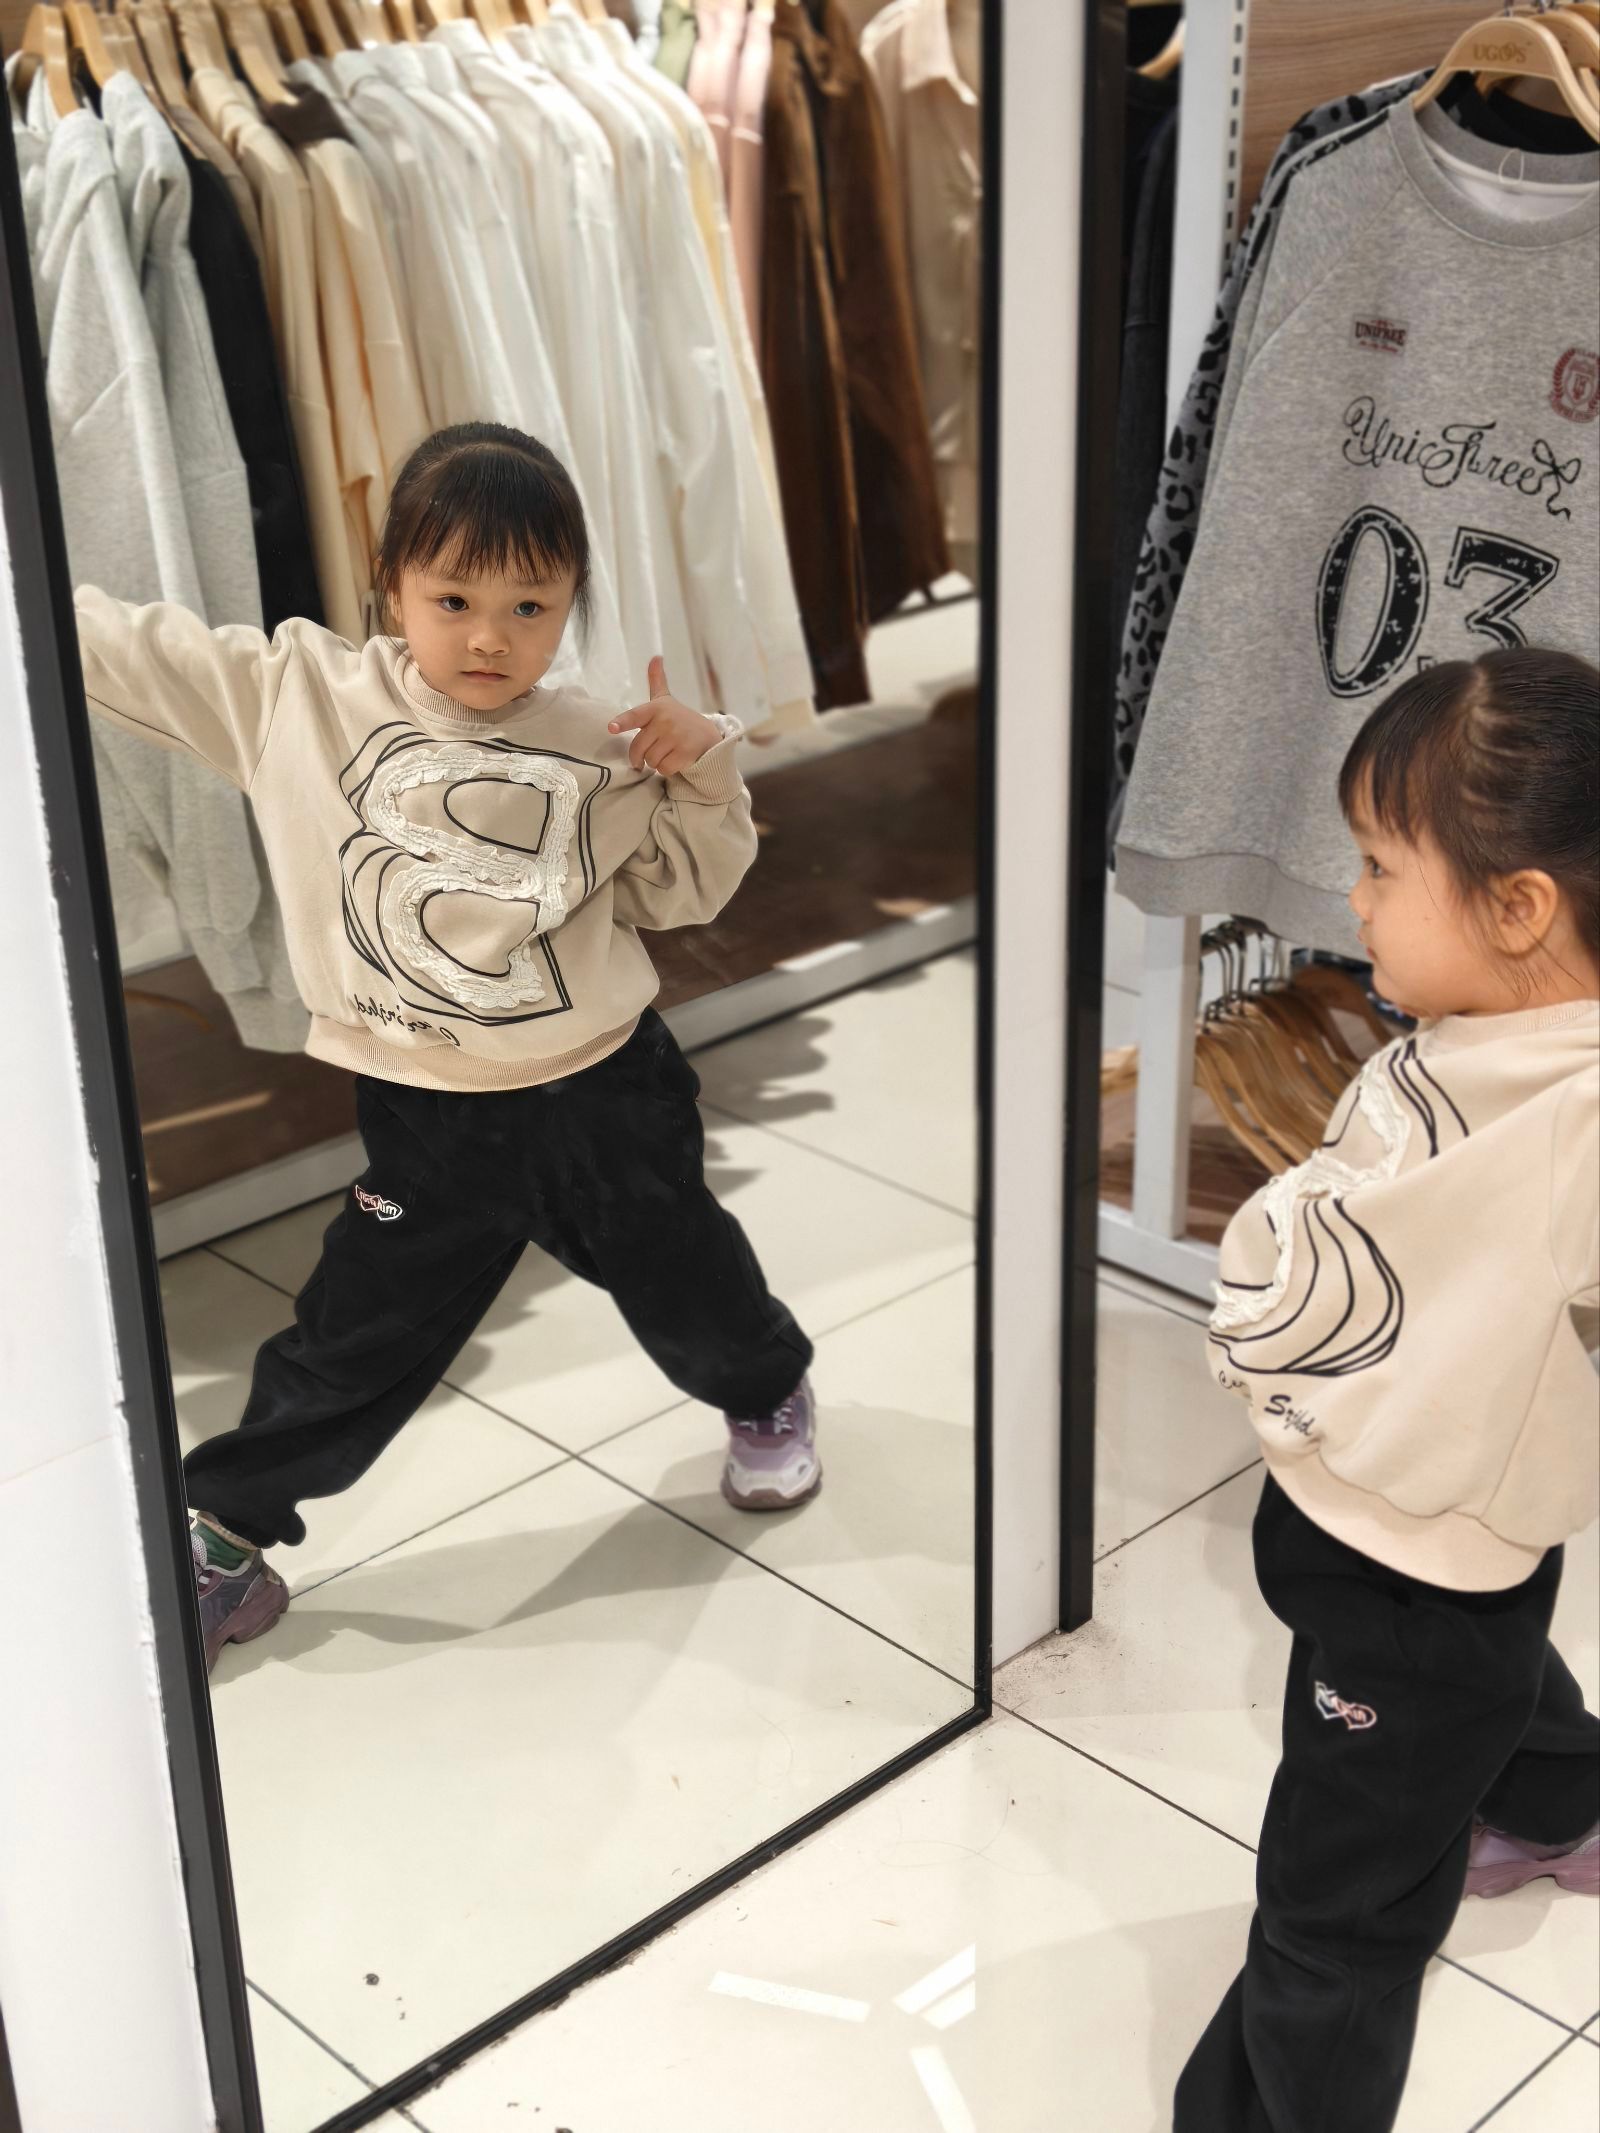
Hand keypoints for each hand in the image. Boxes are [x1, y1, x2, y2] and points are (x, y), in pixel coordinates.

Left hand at [609, 658, 720, 775]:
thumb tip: (656, 657)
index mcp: (655, 709)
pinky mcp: (685, 753)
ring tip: (667, 753)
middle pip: (639, 749)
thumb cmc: (679, 719)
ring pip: (651, 761)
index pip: (634, 716)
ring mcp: (675, 737)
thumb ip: (657, 680)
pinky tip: (675, 760)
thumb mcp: (666, 700)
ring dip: (655, 763)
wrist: (708, 735)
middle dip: (641, 757)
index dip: (621, 722)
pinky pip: (664, 769)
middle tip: (646, 756)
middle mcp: (665, 722)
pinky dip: (667, 769)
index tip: (611, 728)